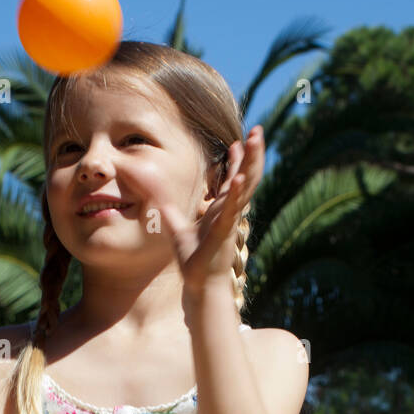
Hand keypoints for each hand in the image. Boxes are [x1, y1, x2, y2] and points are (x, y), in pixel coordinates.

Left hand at [149, 125, 264, 297]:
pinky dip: (236, 192)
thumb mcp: (176, 226)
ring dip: (251, 162)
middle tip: (258, 130)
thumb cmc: (193, 259)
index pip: (233, 179)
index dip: (237, 160)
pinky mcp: (224, 231)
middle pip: (247, 176)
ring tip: (255, 139)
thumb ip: (167, 208)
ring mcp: (229, 219)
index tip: (238, 141)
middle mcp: (229, 211)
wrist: (199, 284)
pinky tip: (240, 175)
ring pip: (246, 185)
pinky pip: (232, 208)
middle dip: (253, 153)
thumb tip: (156, 195)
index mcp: (221, 209)